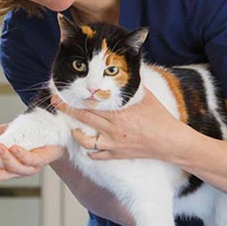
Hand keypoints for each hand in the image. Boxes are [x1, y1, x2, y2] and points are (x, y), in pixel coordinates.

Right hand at [0, 124, 65, 181]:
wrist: (58, 130)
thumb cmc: (33, 134)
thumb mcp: (9, 132)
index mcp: (10, 165)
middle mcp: (21, 168)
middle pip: (4, 176)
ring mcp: (33, 165)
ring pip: (17, 168)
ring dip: (6, 159)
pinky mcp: (44, 158)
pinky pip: (31, 160)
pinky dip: (21, 155)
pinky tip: (14, 148)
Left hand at [53, 89, 182, 161]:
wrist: (170, 141)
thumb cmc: (160, 117)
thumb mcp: (145, 96)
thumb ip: (131, 85)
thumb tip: (124, 69)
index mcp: (118, 113)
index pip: (90, 104)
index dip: (74, 99)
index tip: (63, 93)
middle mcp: (113, 129)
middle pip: (83, 119)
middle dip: (67, 110)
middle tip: (56, 102)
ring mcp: (114, 144)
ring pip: (85, 141)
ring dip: (77, 135)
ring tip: (74, 128)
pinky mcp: (117, 155)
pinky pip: (97, 156)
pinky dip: (90, 152)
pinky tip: (88, 146)